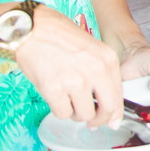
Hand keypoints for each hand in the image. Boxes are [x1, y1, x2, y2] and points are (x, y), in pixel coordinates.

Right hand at [13, 5, 125, 128]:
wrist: (30, 28)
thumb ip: (101, 72)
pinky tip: (57, 98)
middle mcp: (95, 70)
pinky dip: (60, 110)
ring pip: (84, 115)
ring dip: (76, 113)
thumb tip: (106, 101)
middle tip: (91, 122)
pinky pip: (63, 113)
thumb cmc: (58, 36)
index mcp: (107, 59)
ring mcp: (75, 80)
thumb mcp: (91, 48)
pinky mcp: (54, 89)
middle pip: (107, 109)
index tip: (111, 120)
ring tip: (68, 101)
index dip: (115, 112)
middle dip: (99, 120)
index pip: (118, 94)